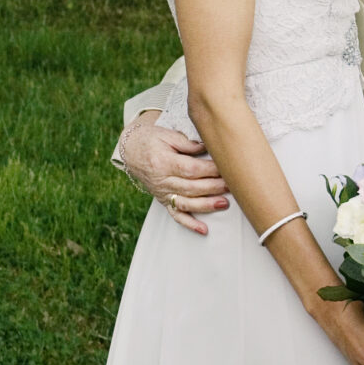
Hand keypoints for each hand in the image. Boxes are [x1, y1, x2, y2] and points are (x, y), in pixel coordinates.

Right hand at [119, 111, 229, 235]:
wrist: (131, 150)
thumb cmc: (152, 140)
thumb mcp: (167, 135)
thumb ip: (188, 143)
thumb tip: (209, 147)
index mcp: (163, 162)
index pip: (191, 169)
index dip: (210, 170)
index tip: (226, 168)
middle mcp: (162, 180)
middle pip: (191, 187)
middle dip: (213, 187)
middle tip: (233, 185)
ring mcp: (162, 193)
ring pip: (186, 203)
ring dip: (206, 205)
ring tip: (224, 204)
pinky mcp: (163, 200)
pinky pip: (176, 215)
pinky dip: (189, 224)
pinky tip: (203, 229)